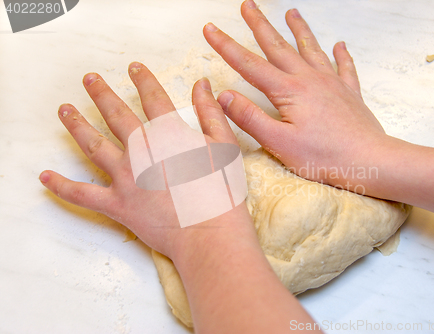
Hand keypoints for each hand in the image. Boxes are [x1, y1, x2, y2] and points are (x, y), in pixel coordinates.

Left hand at [39, 62, 243, 258]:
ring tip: (64, 110)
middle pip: (116, 115)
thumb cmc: (221, 191)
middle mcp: (140, 149)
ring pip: (94, 145)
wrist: (209, 232)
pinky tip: (46, 176)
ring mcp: (125, 177)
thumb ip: (211, 112)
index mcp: (168, 133)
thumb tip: (203, 85)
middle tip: (89, 79)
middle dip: (101, 94)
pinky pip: (83, 194)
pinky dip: (62, 186)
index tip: (134, 67)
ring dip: (77, 125)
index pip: (152, 97)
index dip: (143, 79)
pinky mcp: (117, 204)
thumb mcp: (224, 145)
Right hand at [204, 0, 387, 192]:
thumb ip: (250, 117)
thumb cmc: (325, 157)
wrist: (370, 161)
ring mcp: (332, 84)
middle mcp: (310, 80)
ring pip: (311, 49)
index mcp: (289, 91)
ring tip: (291, 11)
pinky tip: (340, 45)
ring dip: (299, 29)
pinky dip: (341, 54)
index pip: (249, 64)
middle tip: (248, 5)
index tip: (211, 29)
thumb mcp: (279, 142)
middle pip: (278, 46)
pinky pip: (344, 67)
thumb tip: (224, 95)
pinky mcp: (349, 94)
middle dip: (260, 24)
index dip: (226, 46)